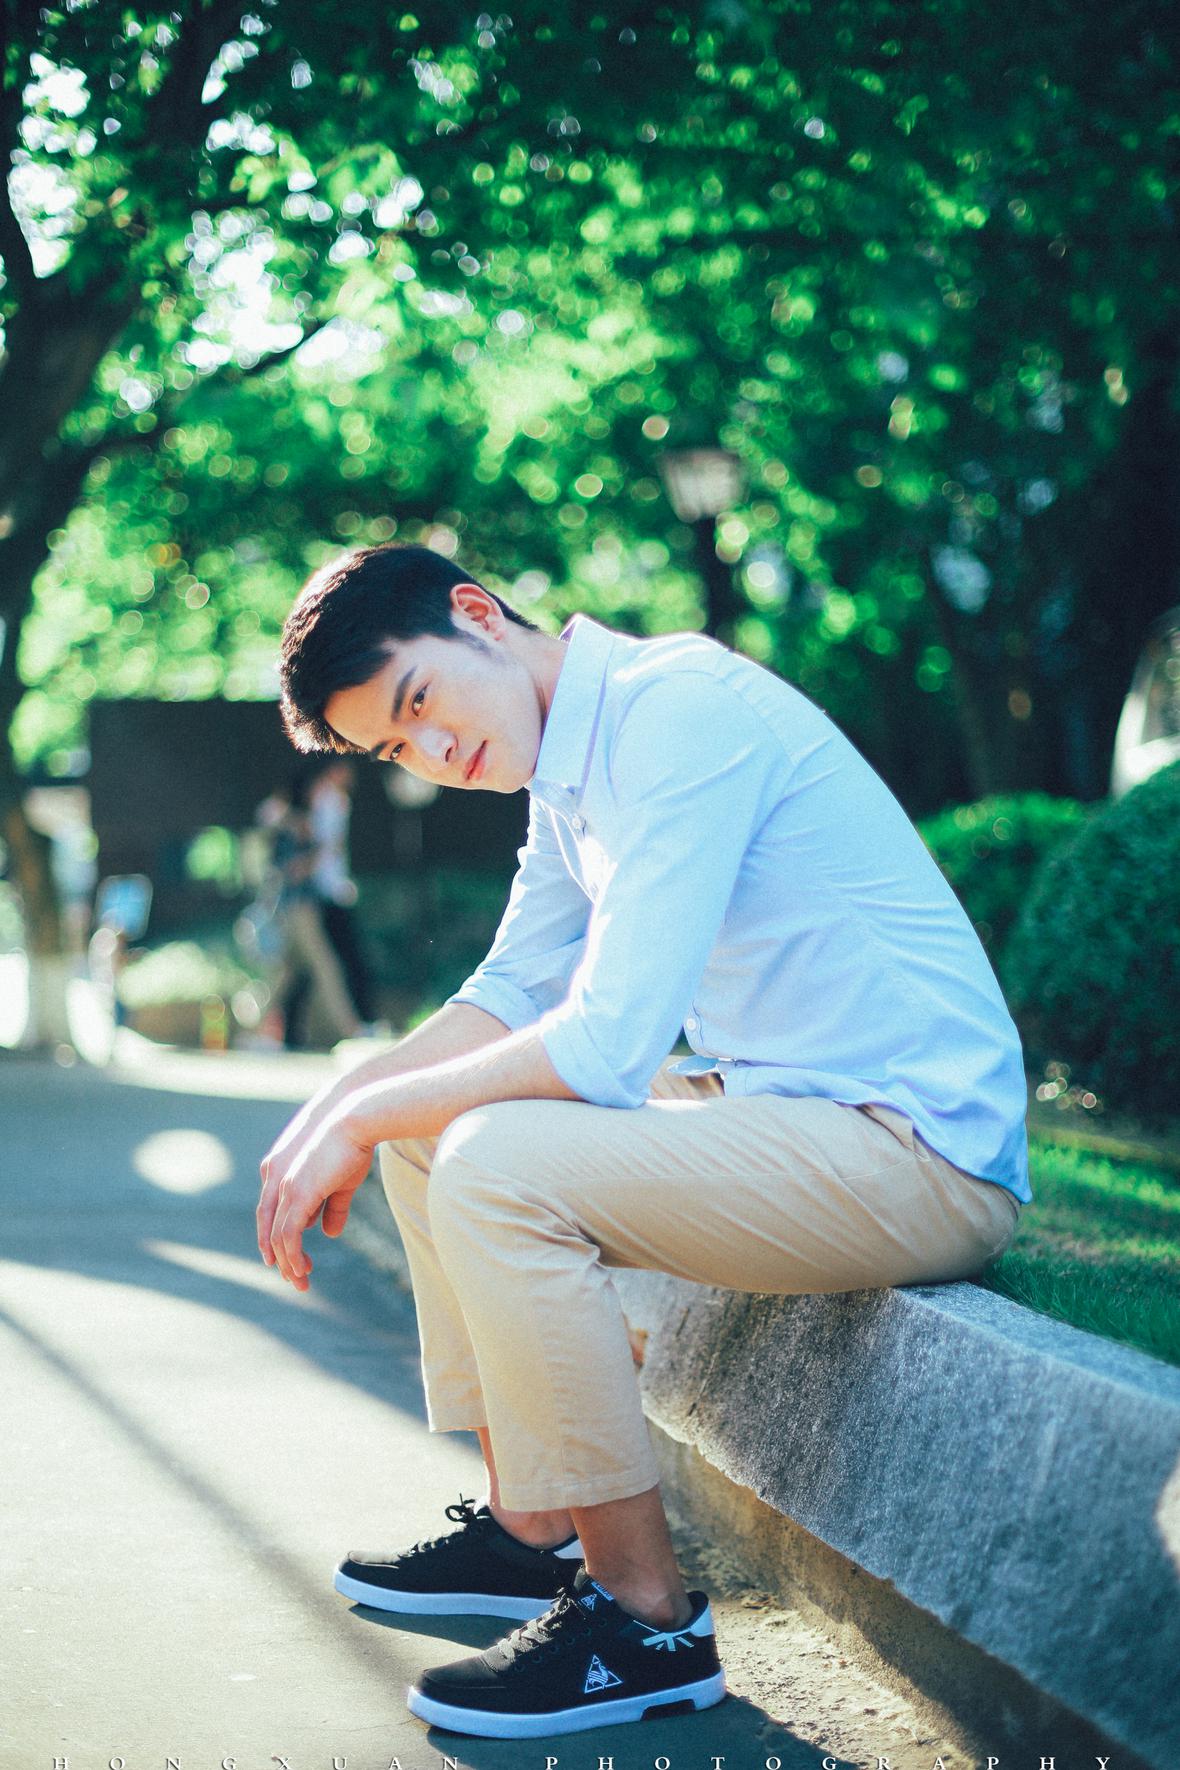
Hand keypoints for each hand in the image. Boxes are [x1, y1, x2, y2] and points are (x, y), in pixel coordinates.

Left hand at [257, 1110, 372, 1291]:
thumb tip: (329, 1234)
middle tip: (295, 1279)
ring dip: (288, 1263)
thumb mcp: (341, 1181)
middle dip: (279, 1257)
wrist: (357, 1118)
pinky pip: (287, 1235)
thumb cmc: (352, 1144)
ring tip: (301, 1281)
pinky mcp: (296, 1194)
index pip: (270, 1213)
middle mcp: (273, 1179)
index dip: (276, 1239)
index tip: (289, 1260)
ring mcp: (283, 1186)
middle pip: (267, 1228)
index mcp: (278, 1171)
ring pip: (276, 1237)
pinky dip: (292, 1256)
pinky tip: (302, 1270)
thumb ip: (332, 1208)